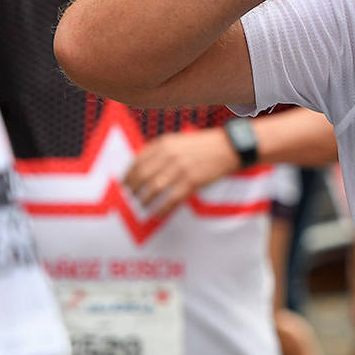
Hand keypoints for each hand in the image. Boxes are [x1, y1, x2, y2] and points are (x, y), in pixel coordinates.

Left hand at [123, 129, 240, 218]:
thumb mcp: (178, 141)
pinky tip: (158, 214)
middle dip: (133, 188)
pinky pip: (171, 199)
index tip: (125, 183)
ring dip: (145, 199)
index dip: (128, 175)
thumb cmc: (203, 145)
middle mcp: (170, 155)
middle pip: (142, 176)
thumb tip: (140, 168)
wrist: (228, 147)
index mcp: (164, 144)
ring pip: (154, 188)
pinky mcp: (192, 182)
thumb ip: (159, 151)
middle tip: (132, 196)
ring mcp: (181, 169)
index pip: (137, 161)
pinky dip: (162, 209)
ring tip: (142, 204)